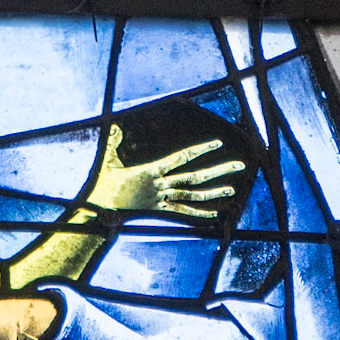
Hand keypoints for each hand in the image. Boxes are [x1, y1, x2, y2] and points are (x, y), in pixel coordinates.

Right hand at [87, 123, 241, 219]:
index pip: (181, 158)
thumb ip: (113, 142)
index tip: (218, 143)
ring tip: (233, 189)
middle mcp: (161, 185)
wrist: (99, 212)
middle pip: (194, 178)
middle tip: (240, 165)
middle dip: (219, 170)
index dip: (200, 150)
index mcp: (152, 170)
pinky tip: (215, 214)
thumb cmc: (102, 184)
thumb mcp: (107, 160)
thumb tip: (114, 125)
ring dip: (214, 193)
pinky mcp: (159, 210)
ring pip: (192, 196)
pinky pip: (182, 212)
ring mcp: (161, 199)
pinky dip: (199, 213)